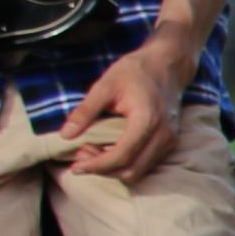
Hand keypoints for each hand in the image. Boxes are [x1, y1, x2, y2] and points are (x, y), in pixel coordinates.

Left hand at [59, 42, 187, 178]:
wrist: (167, 65)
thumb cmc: (135, 71)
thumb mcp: (104, 85)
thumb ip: (85, 111)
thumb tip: (65, 135)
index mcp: (147, 120)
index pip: (121, 156)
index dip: (96, 165)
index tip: (75, 166)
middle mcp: (163, 135)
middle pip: (131, 171)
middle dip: (102, 170)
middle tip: (79, 157)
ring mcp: (169, 141)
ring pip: (139, 171)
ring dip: (113, 169)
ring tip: (90, 152)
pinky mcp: (169, 142)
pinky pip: (145, 163)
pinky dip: (124, 164)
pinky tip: (106, 150)